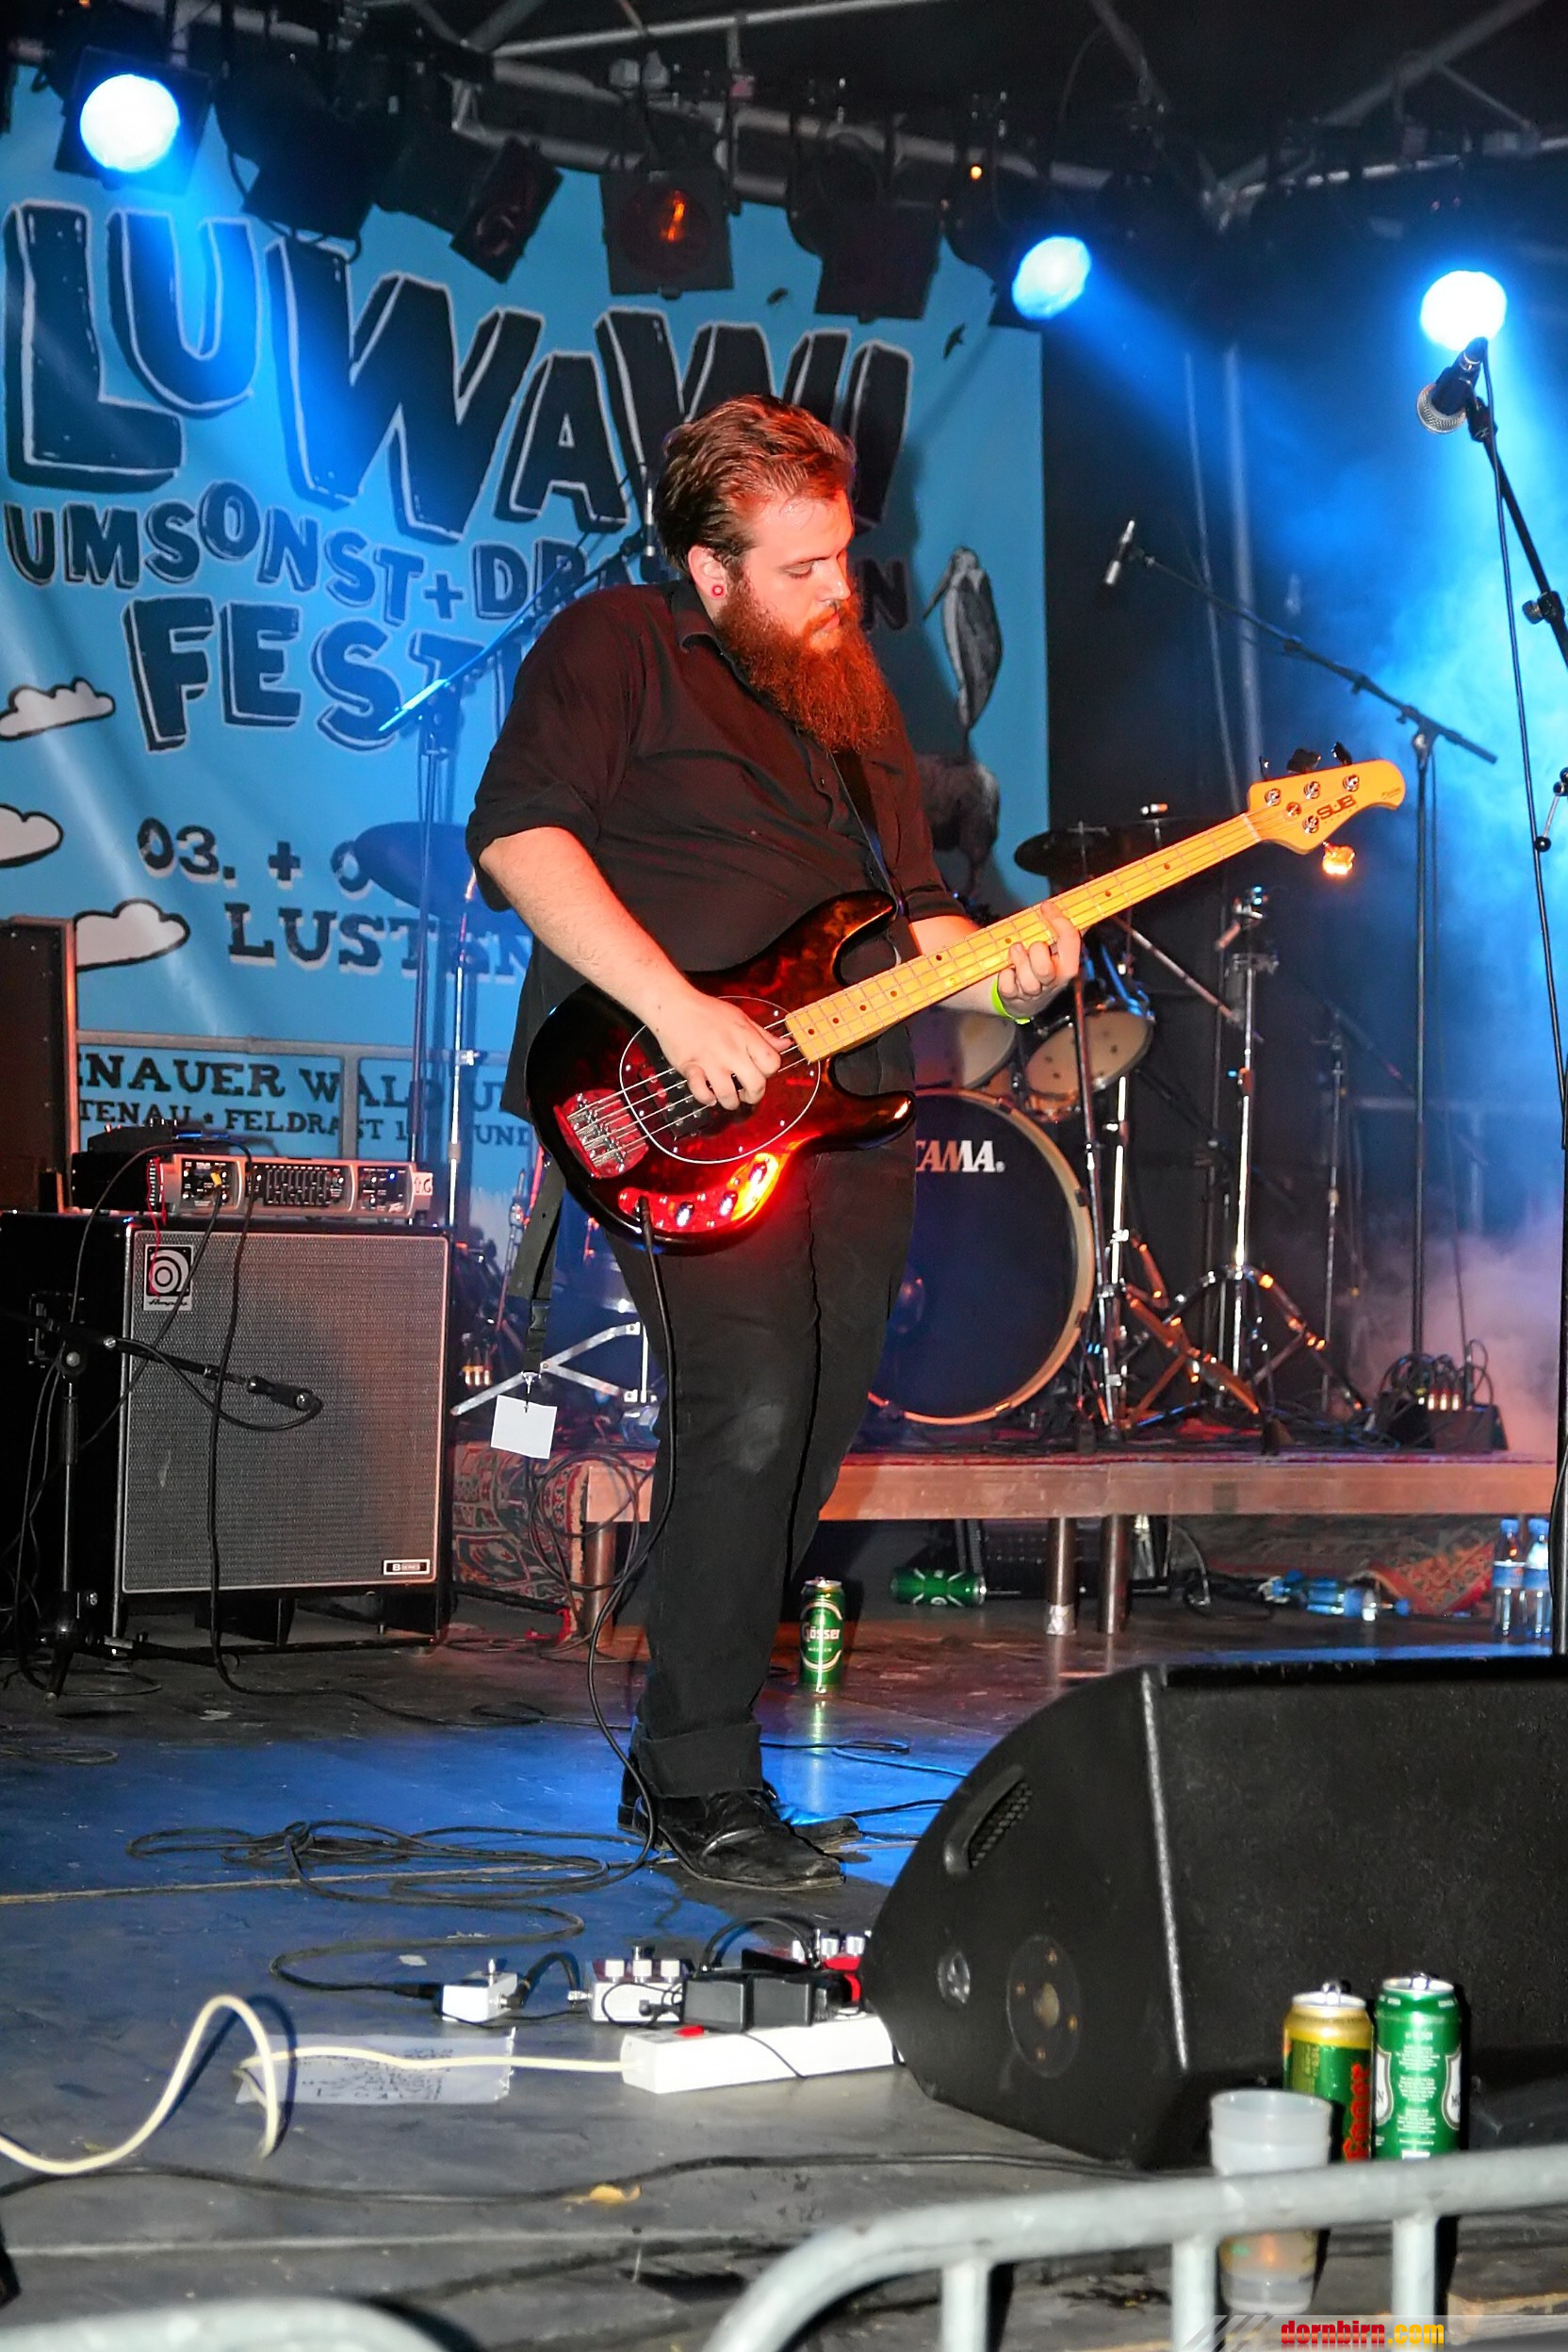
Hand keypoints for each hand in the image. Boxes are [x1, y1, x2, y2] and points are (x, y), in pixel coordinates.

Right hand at [651, 983, 782, 1110]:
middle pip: (756, 1085)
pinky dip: (706, 1098)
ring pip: (728, 1095)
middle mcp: (731, 1050)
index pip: (772, 1063)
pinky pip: (702, 1093)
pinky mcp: (690, 1067)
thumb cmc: (707, 1011)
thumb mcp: (741, 1018)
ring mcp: (710, 1060)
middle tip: (746, 1094)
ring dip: (730, 1102)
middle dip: (754, 1096)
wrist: (674, 1005)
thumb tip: (786, 1045)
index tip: (760, 1073)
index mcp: (746, 1036)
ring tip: (727, 1097)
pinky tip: (707, 1093)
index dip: (769, 1073)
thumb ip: (763, 1035)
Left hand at [994, 913, 1080, 1017]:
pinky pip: (1007, 987)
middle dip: (1035, 951)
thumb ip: (1067, 930)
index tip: (1045, 906)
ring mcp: (1033, 992)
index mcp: (1068, 965)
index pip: (1071, 940)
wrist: (1024, 998)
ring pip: (1027, 981)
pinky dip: (1004, 976)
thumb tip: (1078, 903)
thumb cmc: (1041, 964)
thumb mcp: (1058, 947)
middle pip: (1044, 969)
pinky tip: (1007, 970)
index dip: (1058, 920)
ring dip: (1017, 961)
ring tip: (1015, 952)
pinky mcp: (1013, 997)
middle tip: (1028, 944)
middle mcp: (1053, 981)